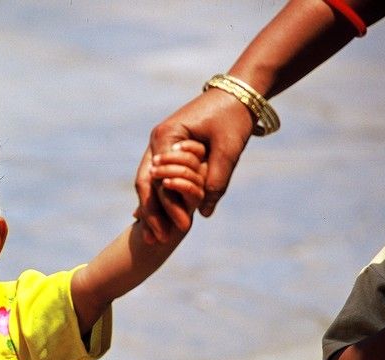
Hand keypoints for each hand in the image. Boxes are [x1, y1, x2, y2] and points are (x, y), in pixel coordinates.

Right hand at [134, 87, 254, 242]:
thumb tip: (205, 213)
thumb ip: (216, 181)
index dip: (166, 207)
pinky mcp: (169, 151)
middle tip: (154, 241)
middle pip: (146, 184)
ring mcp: (160, 146)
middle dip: (150, 213)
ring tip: (154, 236)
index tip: (179, 229)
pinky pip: (157, 178)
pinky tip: (154, 219)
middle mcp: (157, 141)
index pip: (159, 179)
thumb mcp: (228, 150)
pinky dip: (157, 198)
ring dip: (151, 208)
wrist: (238, 93)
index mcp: (167, 137)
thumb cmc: (233, 117)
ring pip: (148, 183)